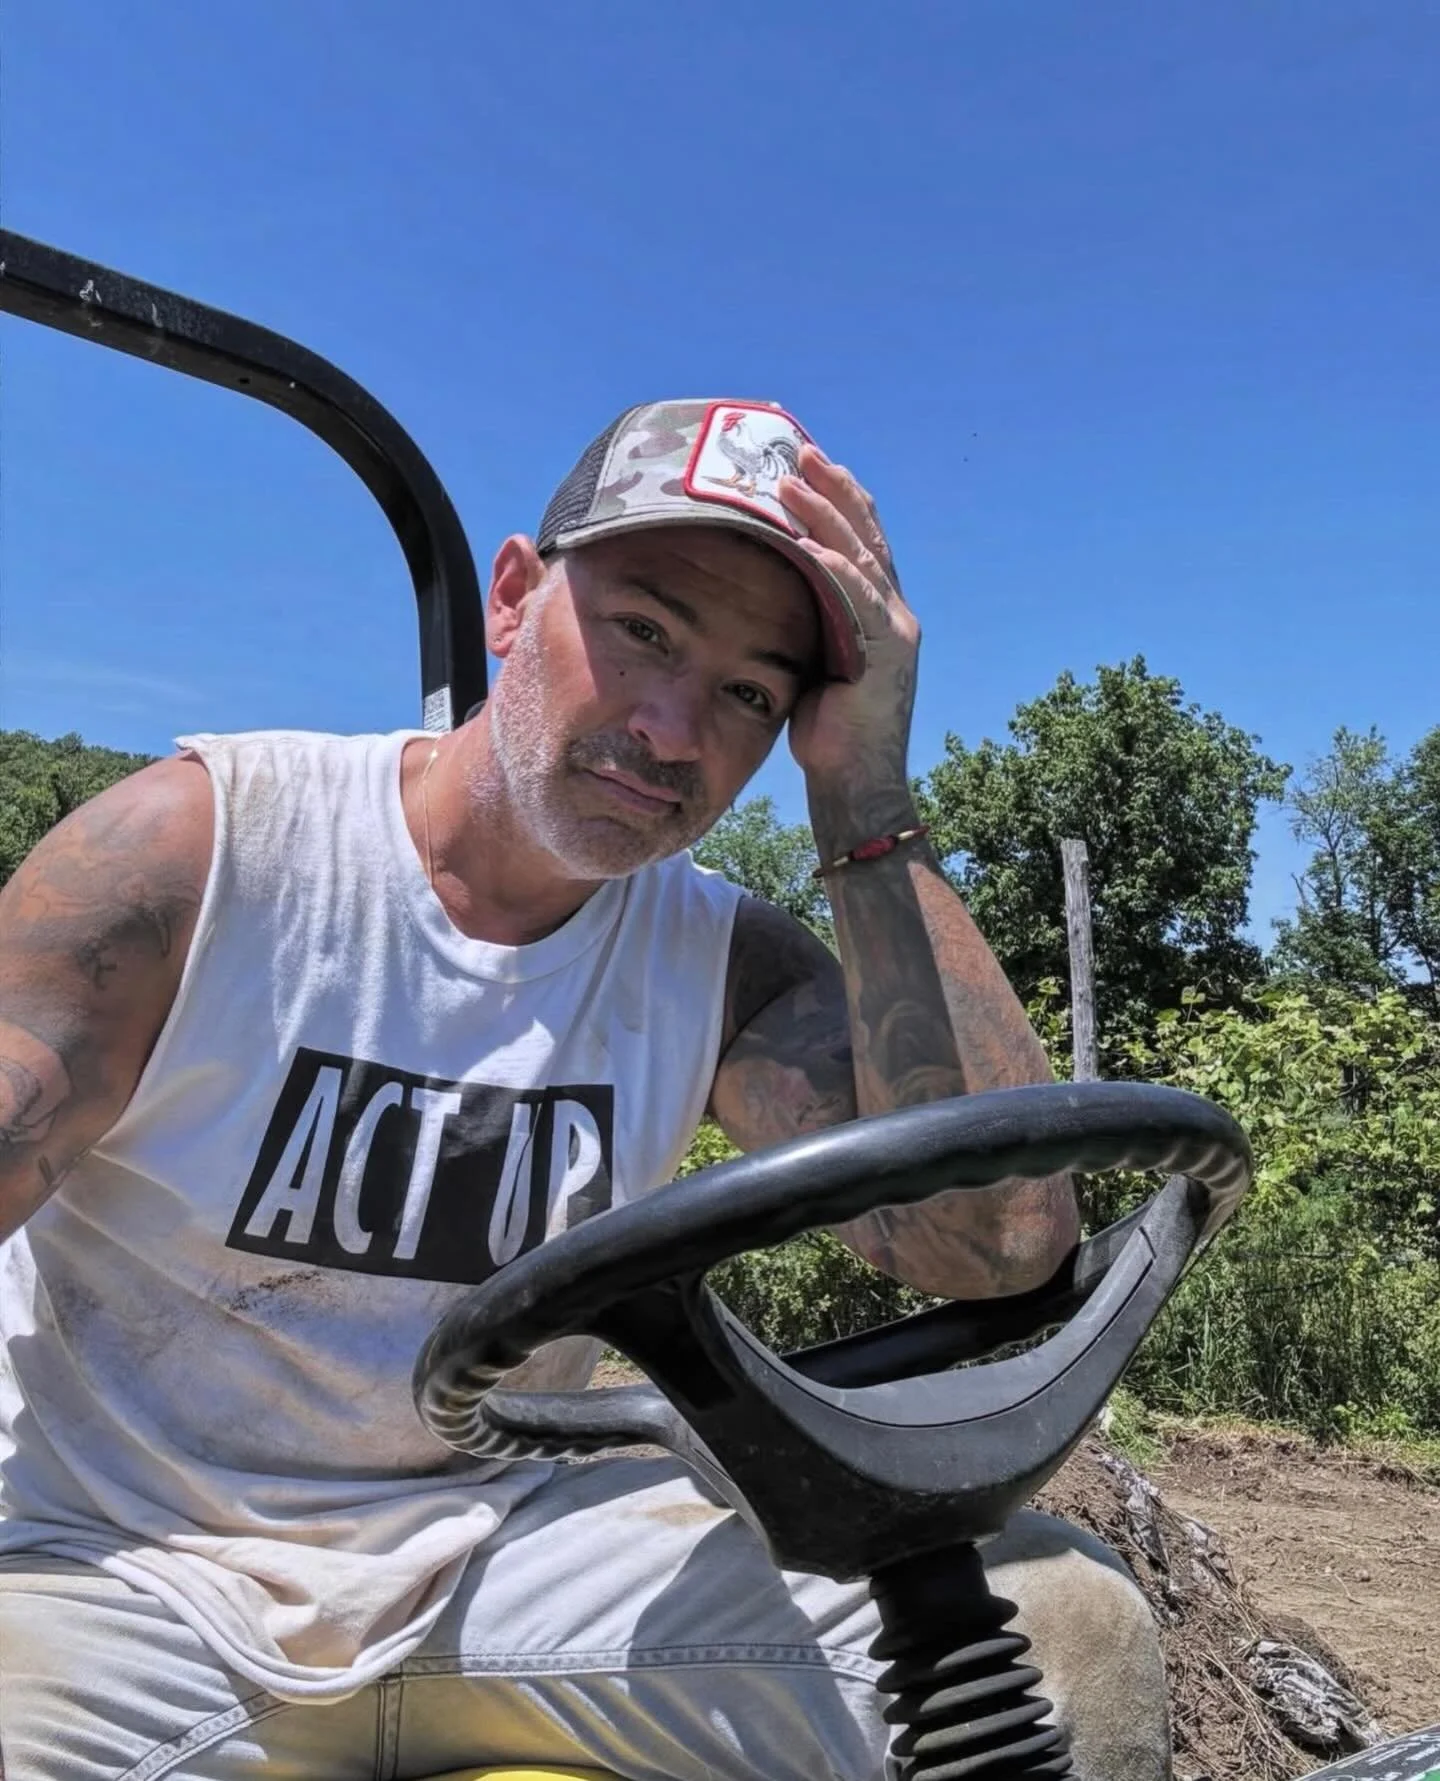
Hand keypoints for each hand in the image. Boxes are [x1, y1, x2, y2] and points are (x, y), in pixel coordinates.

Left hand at [779, 444, 919, 795]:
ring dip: (825, 516)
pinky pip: (861, 602)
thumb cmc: (825, 727)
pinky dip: (837, 571)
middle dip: (830, 486)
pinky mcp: (888, 655)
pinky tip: (811, 546)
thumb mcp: (810, 657)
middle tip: (795, 448)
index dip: (832, 493)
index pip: (856, 536)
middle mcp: (893, 610)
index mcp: (875, 607)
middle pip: (864, 531)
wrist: (853, 782)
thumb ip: (804, 617)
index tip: (798, 456)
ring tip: (789, 483)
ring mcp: (896, 630)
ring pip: (861, 557)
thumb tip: (763, 582)